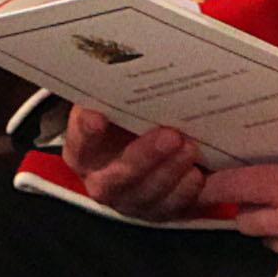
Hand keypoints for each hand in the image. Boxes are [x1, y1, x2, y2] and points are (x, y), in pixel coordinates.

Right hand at [57, 105, 210, 222]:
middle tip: (170, 135)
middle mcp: (101, 181)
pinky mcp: (157, 210)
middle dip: (143, 158)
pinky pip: (171, 207)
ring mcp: (130, 200)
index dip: (85, 131)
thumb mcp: (120, 103)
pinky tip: (198, 175)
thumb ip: (117, 92)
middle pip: (115, 179)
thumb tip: (128, 66)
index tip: (97, 117)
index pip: (79, 141)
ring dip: (169, 173)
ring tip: (190, 149)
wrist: (147, 145)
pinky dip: (186, 193)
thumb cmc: (131, 118)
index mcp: (83, 151)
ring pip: (145, 196)